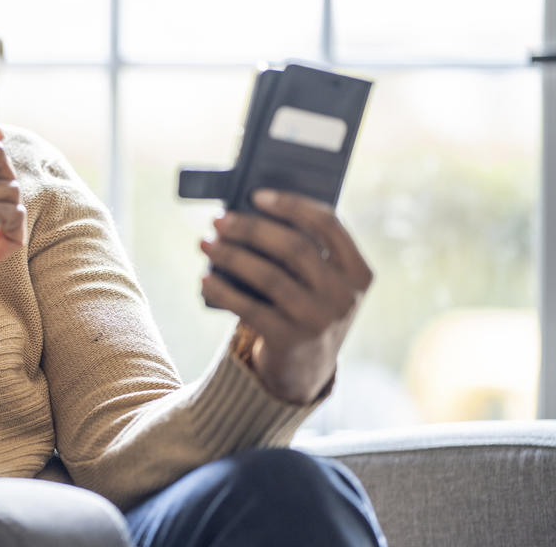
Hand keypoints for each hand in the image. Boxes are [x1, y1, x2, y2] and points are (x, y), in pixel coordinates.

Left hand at [198, 189, 373, 404]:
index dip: (291, 205)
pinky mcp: (290, 341)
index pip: (329, 225)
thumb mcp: (319, 282)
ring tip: (206, 243)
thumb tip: (248, 212)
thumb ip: (301, 251)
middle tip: (219, 219)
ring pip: (269, 276)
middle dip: (251, 229)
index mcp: (358, 272)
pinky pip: (250, 308)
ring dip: (231, 255)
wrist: (306, 368)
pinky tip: (205, 278)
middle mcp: (344, 296)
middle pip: (294, 248)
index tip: (256, 195)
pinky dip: (223, 290)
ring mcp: (319, 320)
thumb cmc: (305, 306)